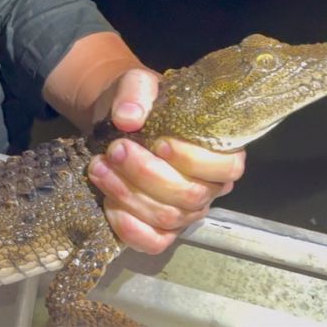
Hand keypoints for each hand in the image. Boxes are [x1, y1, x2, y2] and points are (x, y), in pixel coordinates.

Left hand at [87, 68, 245, 252]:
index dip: (194, 160)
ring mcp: (185, 212)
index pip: (226, 167)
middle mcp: (208, 186)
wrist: (114, 120)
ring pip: (167, 218)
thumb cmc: (139, 102)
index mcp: (218, 151)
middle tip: (115, 149)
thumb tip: (128, 118)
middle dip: (147, 174)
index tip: (159, 143)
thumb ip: (136, 94)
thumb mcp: (137, 84)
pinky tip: (109, 205)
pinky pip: (153, 242)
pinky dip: (131, 229)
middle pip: (189, 195)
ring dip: (129, 194)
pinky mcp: (159, 228)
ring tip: (99, 167)